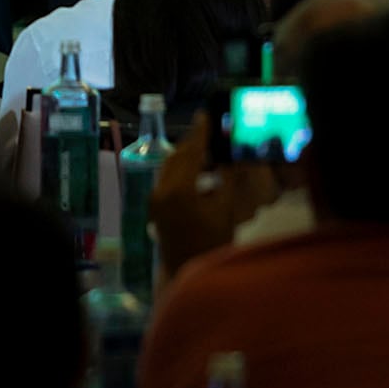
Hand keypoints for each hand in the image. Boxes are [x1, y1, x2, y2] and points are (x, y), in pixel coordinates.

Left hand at [149, 113, 277, 281]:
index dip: (200, 133)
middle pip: (176, 157)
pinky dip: (182, 171)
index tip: (205, 115)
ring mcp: (155, 198)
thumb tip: (233, 156)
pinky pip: (167, 179)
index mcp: (179, 190)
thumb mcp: (225, 209)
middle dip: (193, 143)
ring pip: (170, 167)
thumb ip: (228, 179)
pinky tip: (198, 172)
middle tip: (209, 131)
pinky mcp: (155, 206)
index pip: (190, 153)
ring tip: (207, 150)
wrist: (188, 272)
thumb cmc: (211, 244)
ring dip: (187, 157)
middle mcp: (161, 190)